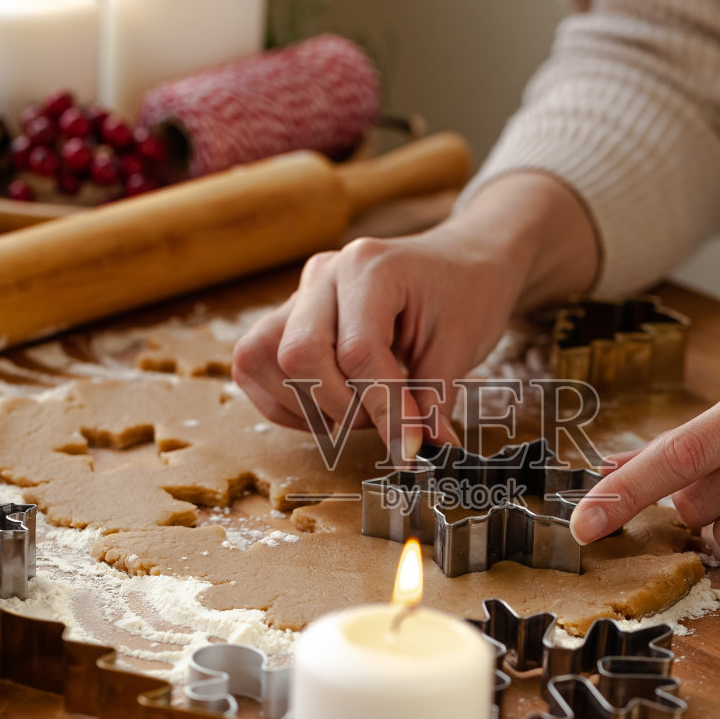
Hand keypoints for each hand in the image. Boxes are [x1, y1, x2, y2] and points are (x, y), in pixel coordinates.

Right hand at [233, 172, 597, 454]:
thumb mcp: (460, 345)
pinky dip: (287, 402)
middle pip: (299, 355)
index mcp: (371, 267)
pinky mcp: (284, 317)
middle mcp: (324, 275)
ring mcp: (299, 293)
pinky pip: (256, 366)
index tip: (409, 447)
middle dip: (343, 406)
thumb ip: (433, 399)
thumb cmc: (464, 295)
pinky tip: (330, 407)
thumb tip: (419, 453)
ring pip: (263, 358)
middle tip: (385, 419)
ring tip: (359, 408)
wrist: (459, 264)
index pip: (358, 350)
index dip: (383, 407)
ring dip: (309, 404)